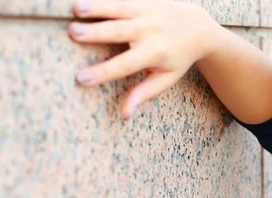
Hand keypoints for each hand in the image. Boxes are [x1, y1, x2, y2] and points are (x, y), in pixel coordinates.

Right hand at [68, 0, 219, 118]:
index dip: (102, 73)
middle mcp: (149, 31)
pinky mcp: (143, 0)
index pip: (124, 65)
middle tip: (73, 34)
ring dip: (96, 8)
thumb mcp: (165, 78)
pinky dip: (104, 0)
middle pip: (119, 32)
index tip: (81, 79)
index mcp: (154, 53)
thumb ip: (144, 93)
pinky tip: (82, 1)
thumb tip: (125, 113)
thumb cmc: (178, 58)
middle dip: (96, 33)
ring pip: (118, 9)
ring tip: (75, 10)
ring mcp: (147, 12)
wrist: (198, 27)